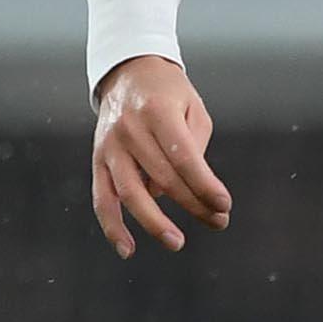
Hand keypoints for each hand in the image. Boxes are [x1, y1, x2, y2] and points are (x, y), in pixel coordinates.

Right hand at [91, 54, 232, 257]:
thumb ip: (196, 147)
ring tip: (177, 242)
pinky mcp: (97, 160)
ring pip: (130, 193)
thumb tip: (190, 192)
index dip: (204, 184)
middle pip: (163, 178)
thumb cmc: (170, 95)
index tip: (224, 204)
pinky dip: (112, 226)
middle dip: (194, 204)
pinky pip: (102, 199)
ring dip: (154, 223)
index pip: (183, 157)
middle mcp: (130, 130)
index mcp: (158, 113)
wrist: (129, 72)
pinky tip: (128, 249)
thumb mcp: (194, 108)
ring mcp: (110, 146)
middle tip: (219, 222)